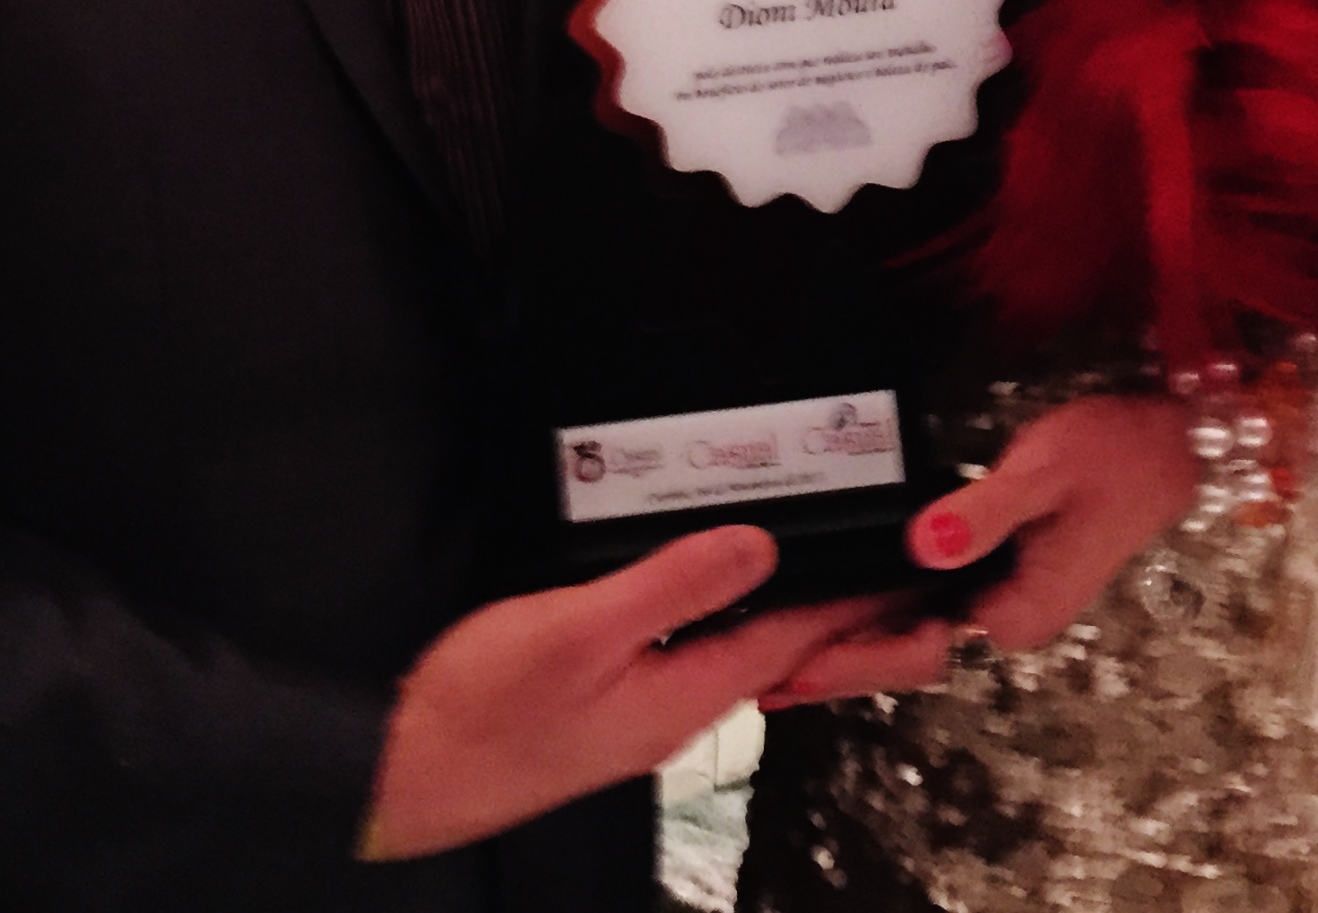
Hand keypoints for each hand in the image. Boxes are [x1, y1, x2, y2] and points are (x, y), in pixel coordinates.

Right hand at [362, 527, 886, 861]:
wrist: (410, 771)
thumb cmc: (484, 708)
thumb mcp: (580, 629)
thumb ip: (671, 584)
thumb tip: (757, 547)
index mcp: (687, 693)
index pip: (798, 636)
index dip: (853, 594)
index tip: (907, 559)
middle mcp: (681, 706)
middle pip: (783, 652)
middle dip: (840, 611)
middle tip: (895, 564)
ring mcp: (648, 706)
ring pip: (742, 651)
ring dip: (787, 609)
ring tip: (830, 564)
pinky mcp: (616, 697)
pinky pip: (696, 650)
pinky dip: (728, 614)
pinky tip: (726, 588)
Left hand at [757, 391, 1196, 706]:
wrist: (1169, 439)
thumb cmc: (1114, 450)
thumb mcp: (1045, 471)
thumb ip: (984, 511)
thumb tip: (924, 545)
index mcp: (1019, 611)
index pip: (920, 649)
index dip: (852, 661)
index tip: (794, 673)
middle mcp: (1011, 617)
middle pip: (910, 651)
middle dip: (838, 664)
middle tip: (761, 682)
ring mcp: (1007, 597)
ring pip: (917, 629)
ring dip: (855, 640)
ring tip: (783, 653)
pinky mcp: (1004, 572)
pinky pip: (931, 601)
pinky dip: (884, 608)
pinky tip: (847, 604)